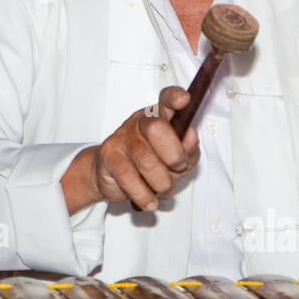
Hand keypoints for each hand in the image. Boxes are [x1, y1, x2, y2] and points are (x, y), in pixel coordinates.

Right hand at [62, 87, 199, 213]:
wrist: (108, 173)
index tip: (185, 100)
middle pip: (157, 128)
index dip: (175, 97)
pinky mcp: (109, 158)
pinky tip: (150, 201)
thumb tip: (190, 138)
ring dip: (162, 182)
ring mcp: (122, 139)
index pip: (166, 100)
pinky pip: (129, 179)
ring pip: (145, 160)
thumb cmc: (146, 163)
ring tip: (164, 189)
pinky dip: (145, 195)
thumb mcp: (174, 156)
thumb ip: (187, 149)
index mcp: (158, 116)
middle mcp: (139, 123)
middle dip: (174, 155)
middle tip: (178, 169)